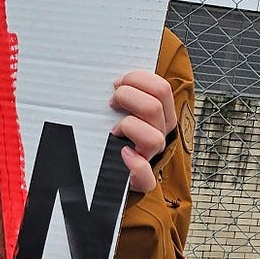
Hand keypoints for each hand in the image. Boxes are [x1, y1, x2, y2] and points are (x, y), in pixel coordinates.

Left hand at [112, 69, 176, 193]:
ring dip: (129, 127)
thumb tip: (116, 79)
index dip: (138, 79)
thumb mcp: (117, 104)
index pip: (161, 89)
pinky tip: (122, 155)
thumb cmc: (104, 129)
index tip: (117, 83)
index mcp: (159, 113)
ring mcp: (151, 155)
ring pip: (154, 138)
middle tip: (112, 103)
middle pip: (155, 107)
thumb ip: (123, 89)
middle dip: (128, 98)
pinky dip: (136, 166)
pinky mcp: (140, 179)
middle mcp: (159, 133)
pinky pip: (146, 177)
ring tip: (113, 129)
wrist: (98, 164)